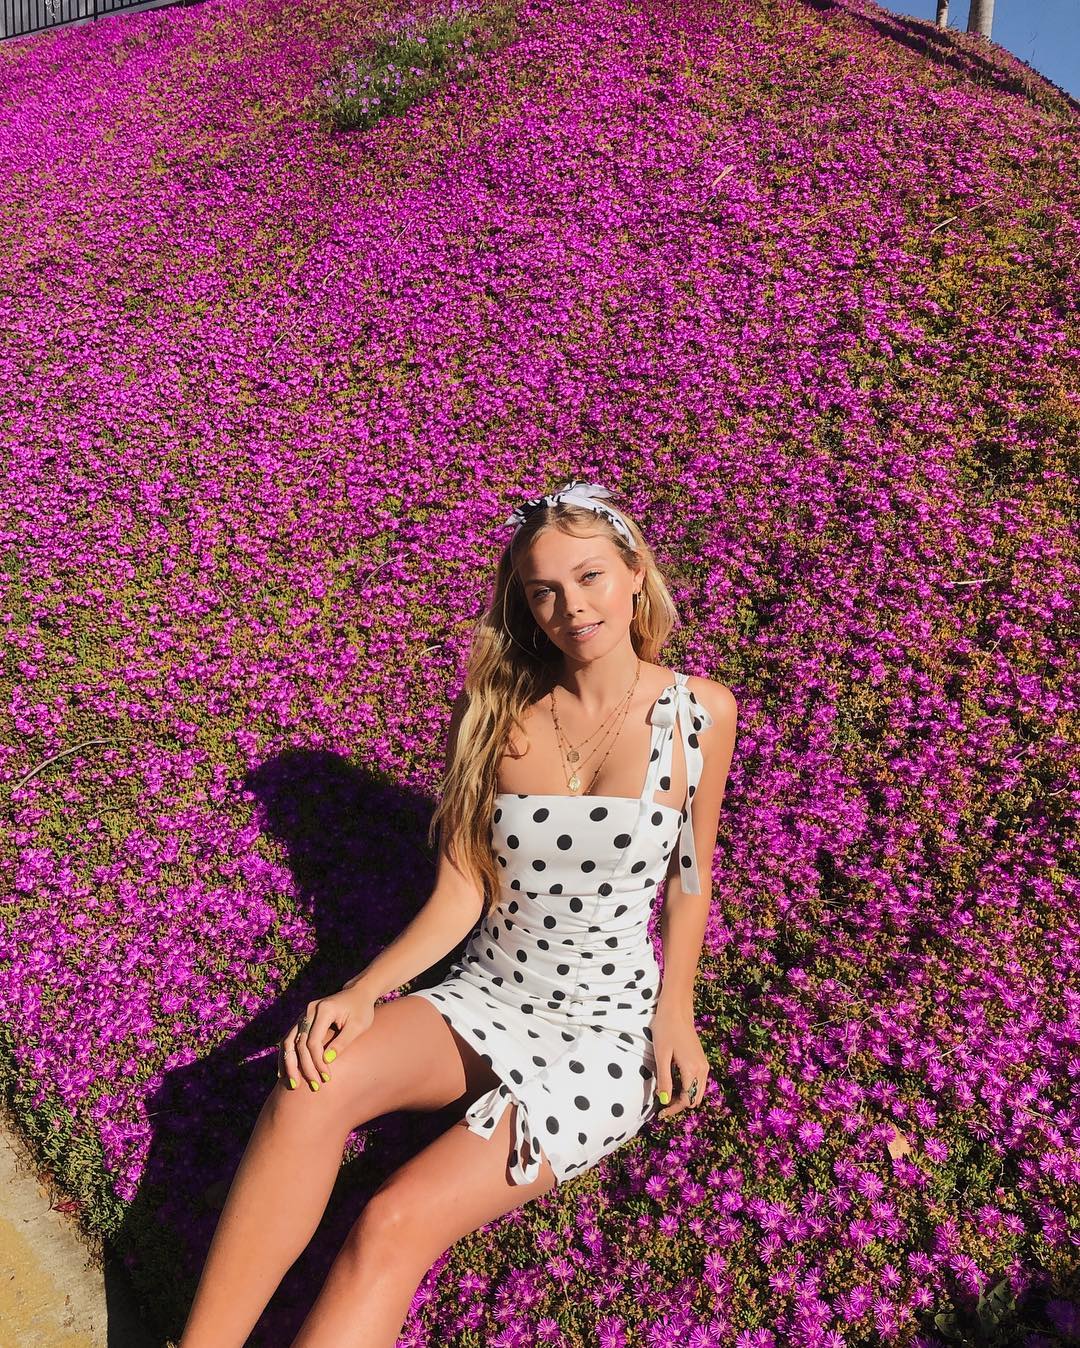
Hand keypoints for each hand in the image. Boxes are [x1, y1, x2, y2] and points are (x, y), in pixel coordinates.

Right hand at [277, 983, 376, 1092]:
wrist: (358, 993)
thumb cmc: (361, 1010)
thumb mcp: (358, 1026)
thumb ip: (342, 1041)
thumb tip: (326, 1060)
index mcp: (324, 1009)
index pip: (313, 1041)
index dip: (317, 1062)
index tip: (327, 1078)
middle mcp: (309, 1010)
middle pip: (299, 1043)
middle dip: (304, 1067)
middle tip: (315, 1086)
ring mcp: (304, 1014)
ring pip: (288, 1042)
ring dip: (289, 1064)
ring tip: (294, 1085)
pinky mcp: (302, 1021)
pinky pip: (289, 1039)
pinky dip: (285, 1056)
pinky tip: (284, 1073)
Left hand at [651, 1000, 709, 1119]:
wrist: (677, 1009)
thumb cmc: (666, 1029)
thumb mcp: (662, 1055)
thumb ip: (665, 1079)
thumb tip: (664, 1100)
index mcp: (693, 1069)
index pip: (687, 1100)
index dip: (673, 1108)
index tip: (660, 1112)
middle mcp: (703, 1069)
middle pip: (695, 1099)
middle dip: (680, 1104)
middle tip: (662, 1103)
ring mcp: (704, 1064)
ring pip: (698, 1091)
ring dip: (684, 1097)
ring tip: (666, 1094)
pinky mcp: (702, 1060)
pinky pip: (698, 1082)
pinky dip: (688, 1088)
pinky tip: (674, 1083)